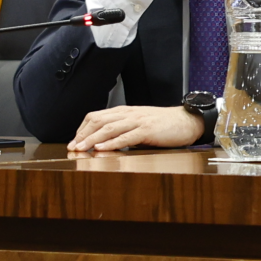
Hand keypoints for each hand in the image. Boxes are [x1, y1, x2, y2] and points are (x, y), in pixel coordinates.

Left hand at [67, 105, 205, 152]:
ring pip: (109, 128)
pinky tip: (103, 149)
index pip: (96, 116)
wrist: (188, 121)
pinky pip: (126, 136)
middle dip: (83, 135)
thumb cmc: (165, 125)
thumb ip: (123, 130)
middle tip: (72, 147)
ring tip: (81, 148)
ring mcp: (138, 121)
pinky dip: (112, 143)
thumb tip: (104, 143)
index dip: (82, 129)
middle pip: (98, 121)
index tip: (74, 141)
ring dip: (93, 139)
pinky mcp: (148, 130)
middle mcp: (129, 114)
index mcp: (125, 112)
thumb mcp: (140, 124)